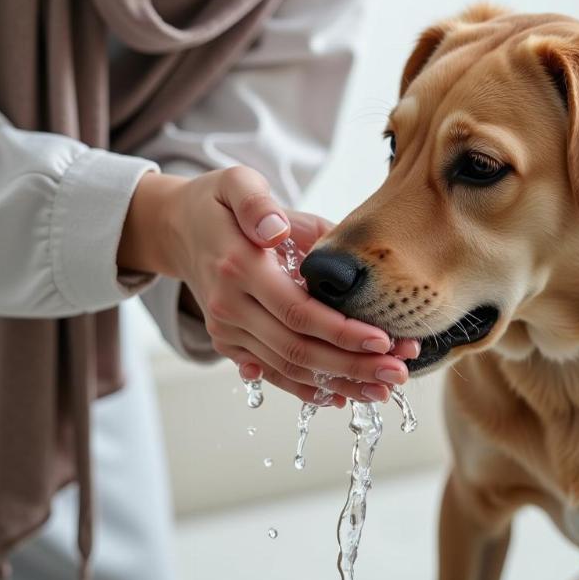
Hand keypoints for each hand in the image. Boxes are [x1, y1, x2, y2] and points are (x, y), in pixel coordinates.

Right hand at [120, 167, 418, 404]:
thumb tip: (275, 229)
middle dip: (351, 365)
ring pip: (286, 367)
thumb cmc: (221, 203)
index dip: (340, 331)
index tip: (383, 339)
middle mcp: (230, 306)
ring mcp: (227, 329)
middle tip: (398, 372)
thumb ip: (257, 204)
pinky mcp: (228, 342)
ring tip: (383, 387)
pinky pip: (271, 371)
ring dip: (337, 382)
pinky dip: (305, 388)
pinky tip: (341, 395)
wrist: (180, 228)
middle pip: (296, 349)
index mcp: (239, 266)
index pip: (296, 311)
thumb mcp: (237, 184)